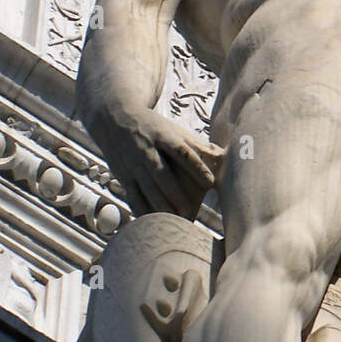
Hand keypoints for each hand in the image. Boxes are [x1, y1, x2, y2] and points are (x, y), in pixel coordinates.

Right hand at [98, 106, 223, 218]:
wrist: (115, 118)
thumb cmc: (155, 128)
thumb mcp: (173, 129)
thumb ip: (197, 144)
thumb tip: (226, 155)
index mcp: (164, 136)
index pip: (182, 152)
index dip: (196, 167)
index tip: (210, 183)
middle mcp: (147, 150)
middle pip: (161, 174)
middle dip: (175, 194)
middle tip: (189, 211)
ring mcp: (133, 164)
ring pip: (146, 188)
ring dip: (159, 206)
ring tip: (173, 222)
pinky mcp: (123, 176)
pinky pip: (133, 196)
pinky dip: (142, 210)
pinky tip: (152, 224)